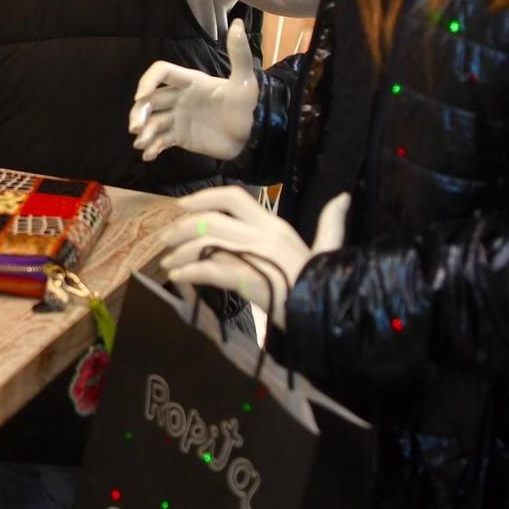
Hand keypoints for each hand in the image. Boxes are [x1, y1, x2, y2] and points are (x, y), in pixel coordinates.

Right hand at [130, 17, 259, 160]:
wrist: (255, 137)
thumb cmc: (249, 107)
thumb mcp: (245, 82)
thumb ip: (239, 55)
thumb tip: (239, 22)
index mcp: (191, 81)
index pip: (162, 73)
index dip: (148, 82)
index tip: (140, 98)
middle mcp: (180, 97)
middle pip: (150, 99)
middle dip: (139, 112)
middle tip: (136, 128)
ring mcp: (179, 118)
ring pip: (153, 121)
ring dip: (143, 131)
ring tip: (142, 144)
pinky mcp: (181, 137)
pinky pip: (161, 140)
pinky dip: (152, 148)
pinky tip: (149, 156)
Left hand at [156, 188, 350, 328]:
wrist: (333, 312)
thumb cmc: (325, 282)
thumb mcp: (327, 248)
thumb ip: (330, 223)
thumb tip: (343, 197)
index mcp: (275, 224)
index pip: (233, 196)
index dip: (203, 196)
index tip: (181, 206)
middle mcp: (262, 234)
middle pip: (210, 219)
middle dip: (181, 227)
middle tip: (165, 239)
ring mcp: (254, 256)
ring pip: (206, 242)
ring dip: (180, 252)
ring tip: (169, 264)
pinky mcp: (249, 279)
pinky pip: (210, 270)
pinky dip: (189, 273)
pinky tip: (179, 278)